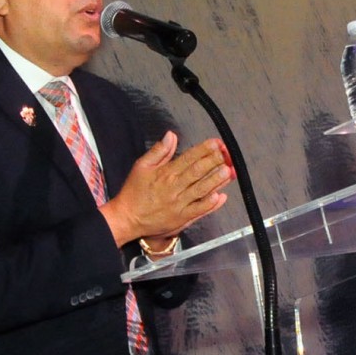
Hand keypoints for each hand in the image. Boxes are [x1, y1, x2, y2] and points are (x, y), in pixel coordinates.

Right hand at [101, 132, 233, 247]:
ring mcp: (179, 204)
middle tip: (227, 154)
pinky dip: (210, 204)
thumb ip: (158, 151)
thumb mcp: (141, 167)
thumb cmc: (134, 193)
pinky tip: (221, 196)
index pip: (188, 158)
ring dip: (216, 180)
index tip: (216, 143)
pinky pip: (198, 210)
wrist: (127, 219)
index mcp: (165, 174)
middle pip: (197, 172)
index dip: (204, 149)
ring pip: (201, 190)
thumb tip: (171, 135)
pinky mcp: (181, 218)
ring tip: (229, 171)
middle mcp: (174, 188)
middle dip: (214, 161)